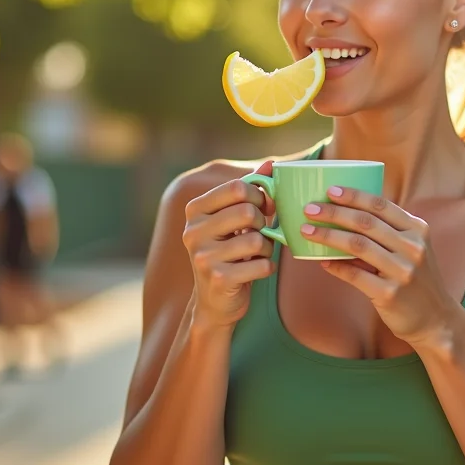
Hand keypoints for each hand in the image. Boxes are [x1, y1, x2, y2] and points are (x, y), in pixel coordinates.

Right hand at [182, 161, 275, 326]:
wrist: (215, 302)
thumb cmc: (230, 253)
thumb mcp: (235, 220)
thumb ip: (251, 191)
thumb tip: (271, 163)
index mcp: (195, 210)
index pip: (237, 187)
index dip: (259, 196)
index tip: (262, 208)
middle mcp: (193, 231)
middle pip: (247, 211)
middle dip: (263, 223)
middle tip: (260, 233)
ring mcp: (203, 256)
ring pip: (256, 239)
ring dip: (267, 248)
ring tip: (258, 254)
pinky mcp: (218, 279)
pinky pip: (261, 264)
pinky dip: (267, 268)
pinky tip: (257, 271)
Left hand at [300, 185, 456, 345]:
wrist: (436, 320)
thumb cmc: (417, 280)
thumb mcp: (412, 250)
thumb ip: (388, 233)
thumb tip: (346, 216)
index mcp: (418, 230)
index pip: (381, 205)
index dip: (354, 196)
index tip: (331, 191)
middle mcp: (413, 247)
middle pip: (366, 222)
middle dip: (334, 213)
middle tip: (310, 209)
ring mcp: (402, 271)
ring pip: (357, 245)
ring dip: (328, 236)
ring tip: (307, 230)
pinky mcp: (390, 294)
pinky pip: (355, 275)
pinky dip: (336, 266)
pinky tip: (320, 261)